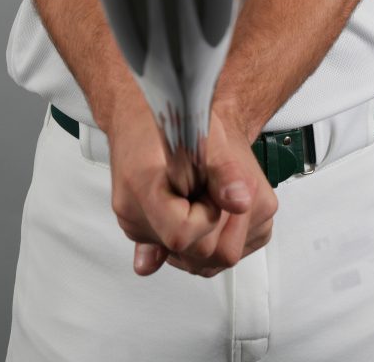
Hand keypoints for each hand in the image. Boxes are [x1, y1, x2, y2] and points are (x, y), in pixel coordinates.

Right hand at [106, 97, 277, 277]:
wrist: (140, 114)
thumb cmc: (170, 116)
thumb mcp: (205, 134)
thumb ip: (225, 171)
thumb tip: (241, 203)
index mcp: (141, 185)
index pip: (182, 233)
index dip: (208, 215)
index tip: (211, 191)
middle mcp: (131, 214)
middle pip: (192, 252)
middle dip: (213, 224)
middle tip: (209, 190)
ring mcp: (134, 228)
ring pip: (189, 258)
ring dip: (206, 232)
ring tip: (199, 194)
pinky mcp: (140, 236)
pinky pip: (178, 254)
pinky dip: (195, 235)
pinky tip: (192, 206)